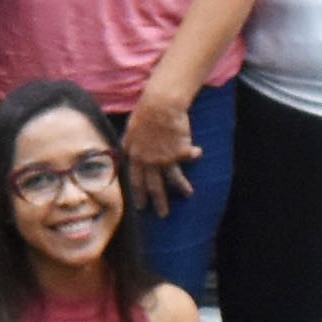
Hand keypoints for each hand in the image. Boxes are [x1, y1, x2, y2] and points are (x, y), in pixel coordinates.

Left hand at [120, 98, 199, 212]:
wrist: (161, 106)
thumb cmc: (144, 114)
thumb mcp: (130, 130)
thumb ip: (128, 144)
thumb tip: (122, 152)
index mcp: (136, 157)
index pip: (136, 181)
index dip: (139, 195)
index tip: (141, 207)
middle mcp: (151, 161)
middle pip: (155, 186)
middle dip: (159, 202)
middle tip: (163, 214)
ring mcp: (167, 158)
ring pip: (174, 178)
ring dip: (182, 187)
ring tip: (188, 194)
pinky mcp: (182, 151)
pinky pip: (190, 155)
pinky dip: (195, 153)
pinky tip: (199, 153)